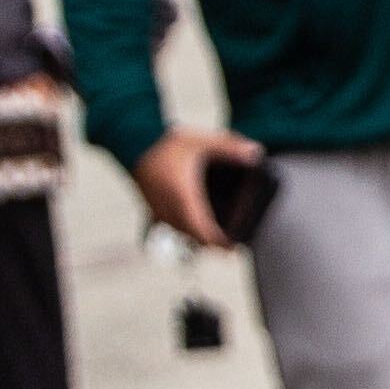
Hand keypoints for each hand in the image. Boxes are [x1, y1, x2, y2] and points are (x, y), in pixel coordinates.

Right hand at [136, 124, 266, 249]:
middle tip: (230, 246)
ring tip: (216, 238)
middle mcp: (169, 208)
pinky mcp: (151, 205)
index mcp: (183, 197)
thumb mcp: (201, 142)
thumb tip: (256, 152)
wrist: (133, 141)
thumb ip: (229, 147)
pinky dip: (184, 229)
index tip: (232, 247)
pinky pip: (169, 225)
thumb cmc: (166, 143)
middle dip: (211, 244)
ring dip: (196, 237)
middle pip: (191, 236)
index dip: (217, 243)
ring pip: (179, 232)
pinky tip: (194, 224)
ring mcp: (158, 208)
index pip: (201, 230)